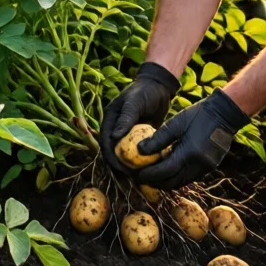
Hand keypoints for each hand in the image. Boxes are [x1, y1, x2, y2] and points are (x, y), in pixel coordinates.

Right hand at [100, 62, 179, 176]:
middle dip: (120, 167)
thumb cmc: (145, 92)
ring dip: (131, 167)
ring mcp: (127, 134)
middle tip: (132, 178)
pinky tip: (150, 169)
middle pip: (114, 153)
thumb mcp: (135, 103)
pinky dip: (142, 161)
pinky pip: (138, 152)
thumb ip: (125, 119)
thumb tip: (114, 137)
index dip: (111, 159)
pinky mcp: (139, 138)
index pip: (106, 144)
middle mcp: (116, 129)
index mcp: (110, 121)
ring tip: (141, 177)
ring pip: (126, 155)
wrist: (159, 87)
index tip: (121, 169)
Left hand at [136, 89, 249, 188]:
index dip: (149, 175)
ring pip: (181, 182)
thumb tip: (139, 150)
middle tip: (142, 178)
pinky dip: (178, 177)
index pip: (164, 172)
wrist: (225, 114)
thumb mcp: (176, 123)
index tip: (138, 175)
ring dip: (166, 182)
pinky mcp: (210, 167)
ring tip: (154, 176)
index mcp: (189, 153)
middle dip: (156, 182)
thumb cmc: (198, 115)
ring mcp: (206, 168)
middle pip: (172, 182)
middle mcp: (198, 165)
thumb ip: (158, 139)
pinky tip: (169, 171)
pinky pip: (190, 178)